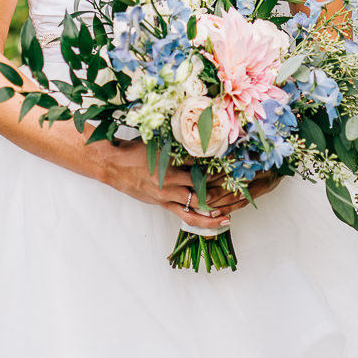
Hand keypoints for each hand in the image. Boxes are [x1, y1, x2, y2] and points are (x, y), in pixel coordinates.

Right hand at [97, 140, 276, 228]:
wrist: (112, 166)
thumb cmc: (134, 151)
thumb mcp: (158, 142)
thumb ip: (180, 144)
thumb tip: (202, 138)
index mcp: (170, 163)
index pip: (202, 164)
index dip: (222, 164)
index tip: (239, 161)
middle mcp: (171, 182)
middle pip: (205, 186)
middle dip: (225, 186)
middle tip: (245, 184)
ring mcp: (168, 196)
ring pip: (199, 205)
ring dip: (219, 204)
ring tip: (239, 204)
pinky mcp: (164, 204)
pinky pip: (187, 216)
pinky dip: (205, 219)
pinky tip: (220, 219)